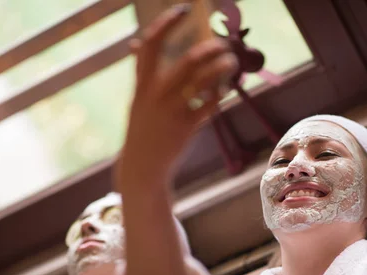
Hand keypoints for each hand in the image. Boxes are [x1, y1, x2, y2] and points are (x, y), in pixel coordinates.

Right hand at [119, 4, 237, 185]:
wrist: (141, 166)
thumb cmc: (143, 130)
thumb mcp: (137, 100)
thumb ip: (142, 74)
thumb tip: (135, 44)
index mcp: (142, 84)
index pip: (150, 44)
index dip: (166, 23)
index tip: (183, 9)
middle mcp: (156, 94)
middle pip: (188, 60)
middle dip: (211, 48)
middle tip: (222, 44)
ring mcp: (172, 111)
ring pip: (204, 80)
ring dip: (222, 68)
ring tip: (231, 63)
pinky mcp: (186, 127)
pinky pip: (210, 104)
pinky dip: (220, 94)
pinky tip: (225, 90)